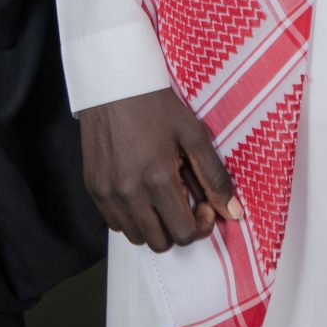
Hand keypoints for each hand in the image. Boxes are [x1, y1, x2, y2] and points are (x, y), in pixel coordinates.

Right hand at [78, 87, 240, 251]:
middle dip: (179, 228)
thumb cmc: (156, 104)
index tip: (204, 203)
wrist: (114, 83)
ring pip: (136, 237)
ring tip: (162, 196)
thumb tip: (234, 213)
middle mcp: (129, 193)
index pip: (184, 233)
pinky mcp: (93, 188)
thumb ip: (214, 176)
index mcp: (157, 179)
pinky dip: (132, 217)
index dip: (201, 224)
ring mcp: (107, 193)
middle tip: (185, 200)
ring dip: (155, 225)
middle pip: (160, 243)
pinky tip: (142, 191)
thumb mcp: (193, 134)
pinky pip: (115, 223)